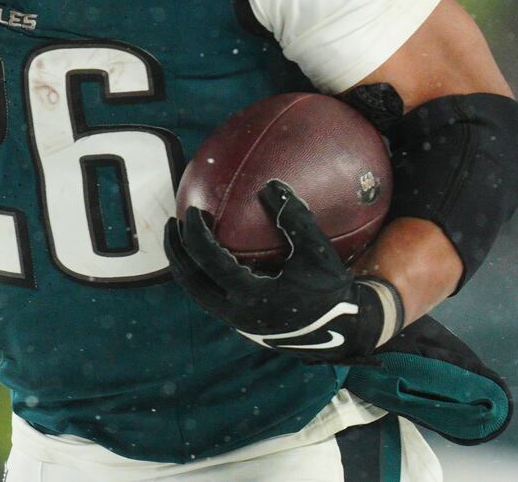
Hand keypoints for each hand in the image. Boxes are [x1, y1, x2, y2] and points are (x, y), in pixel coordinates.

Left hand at [165, 180, 402, 362]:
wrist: (346, 332)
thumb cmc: (332, 290)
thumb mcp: (318, 254)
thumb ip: (295, 220)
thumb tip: (271, 184)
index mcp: (251, 297)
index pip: (209, 262)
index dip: (195, 234)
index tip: (192, 210)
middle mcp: (237, 313)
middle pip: (191, 282)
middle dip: (176, 252)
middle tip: (172, 223)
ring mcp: (237, 323)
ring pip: (197, 293)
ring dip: (186, 265)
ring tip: (182, 240)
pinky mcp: (242, 325)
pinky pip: (211, 298)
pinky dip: (203, 276)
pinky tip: (208, 256)